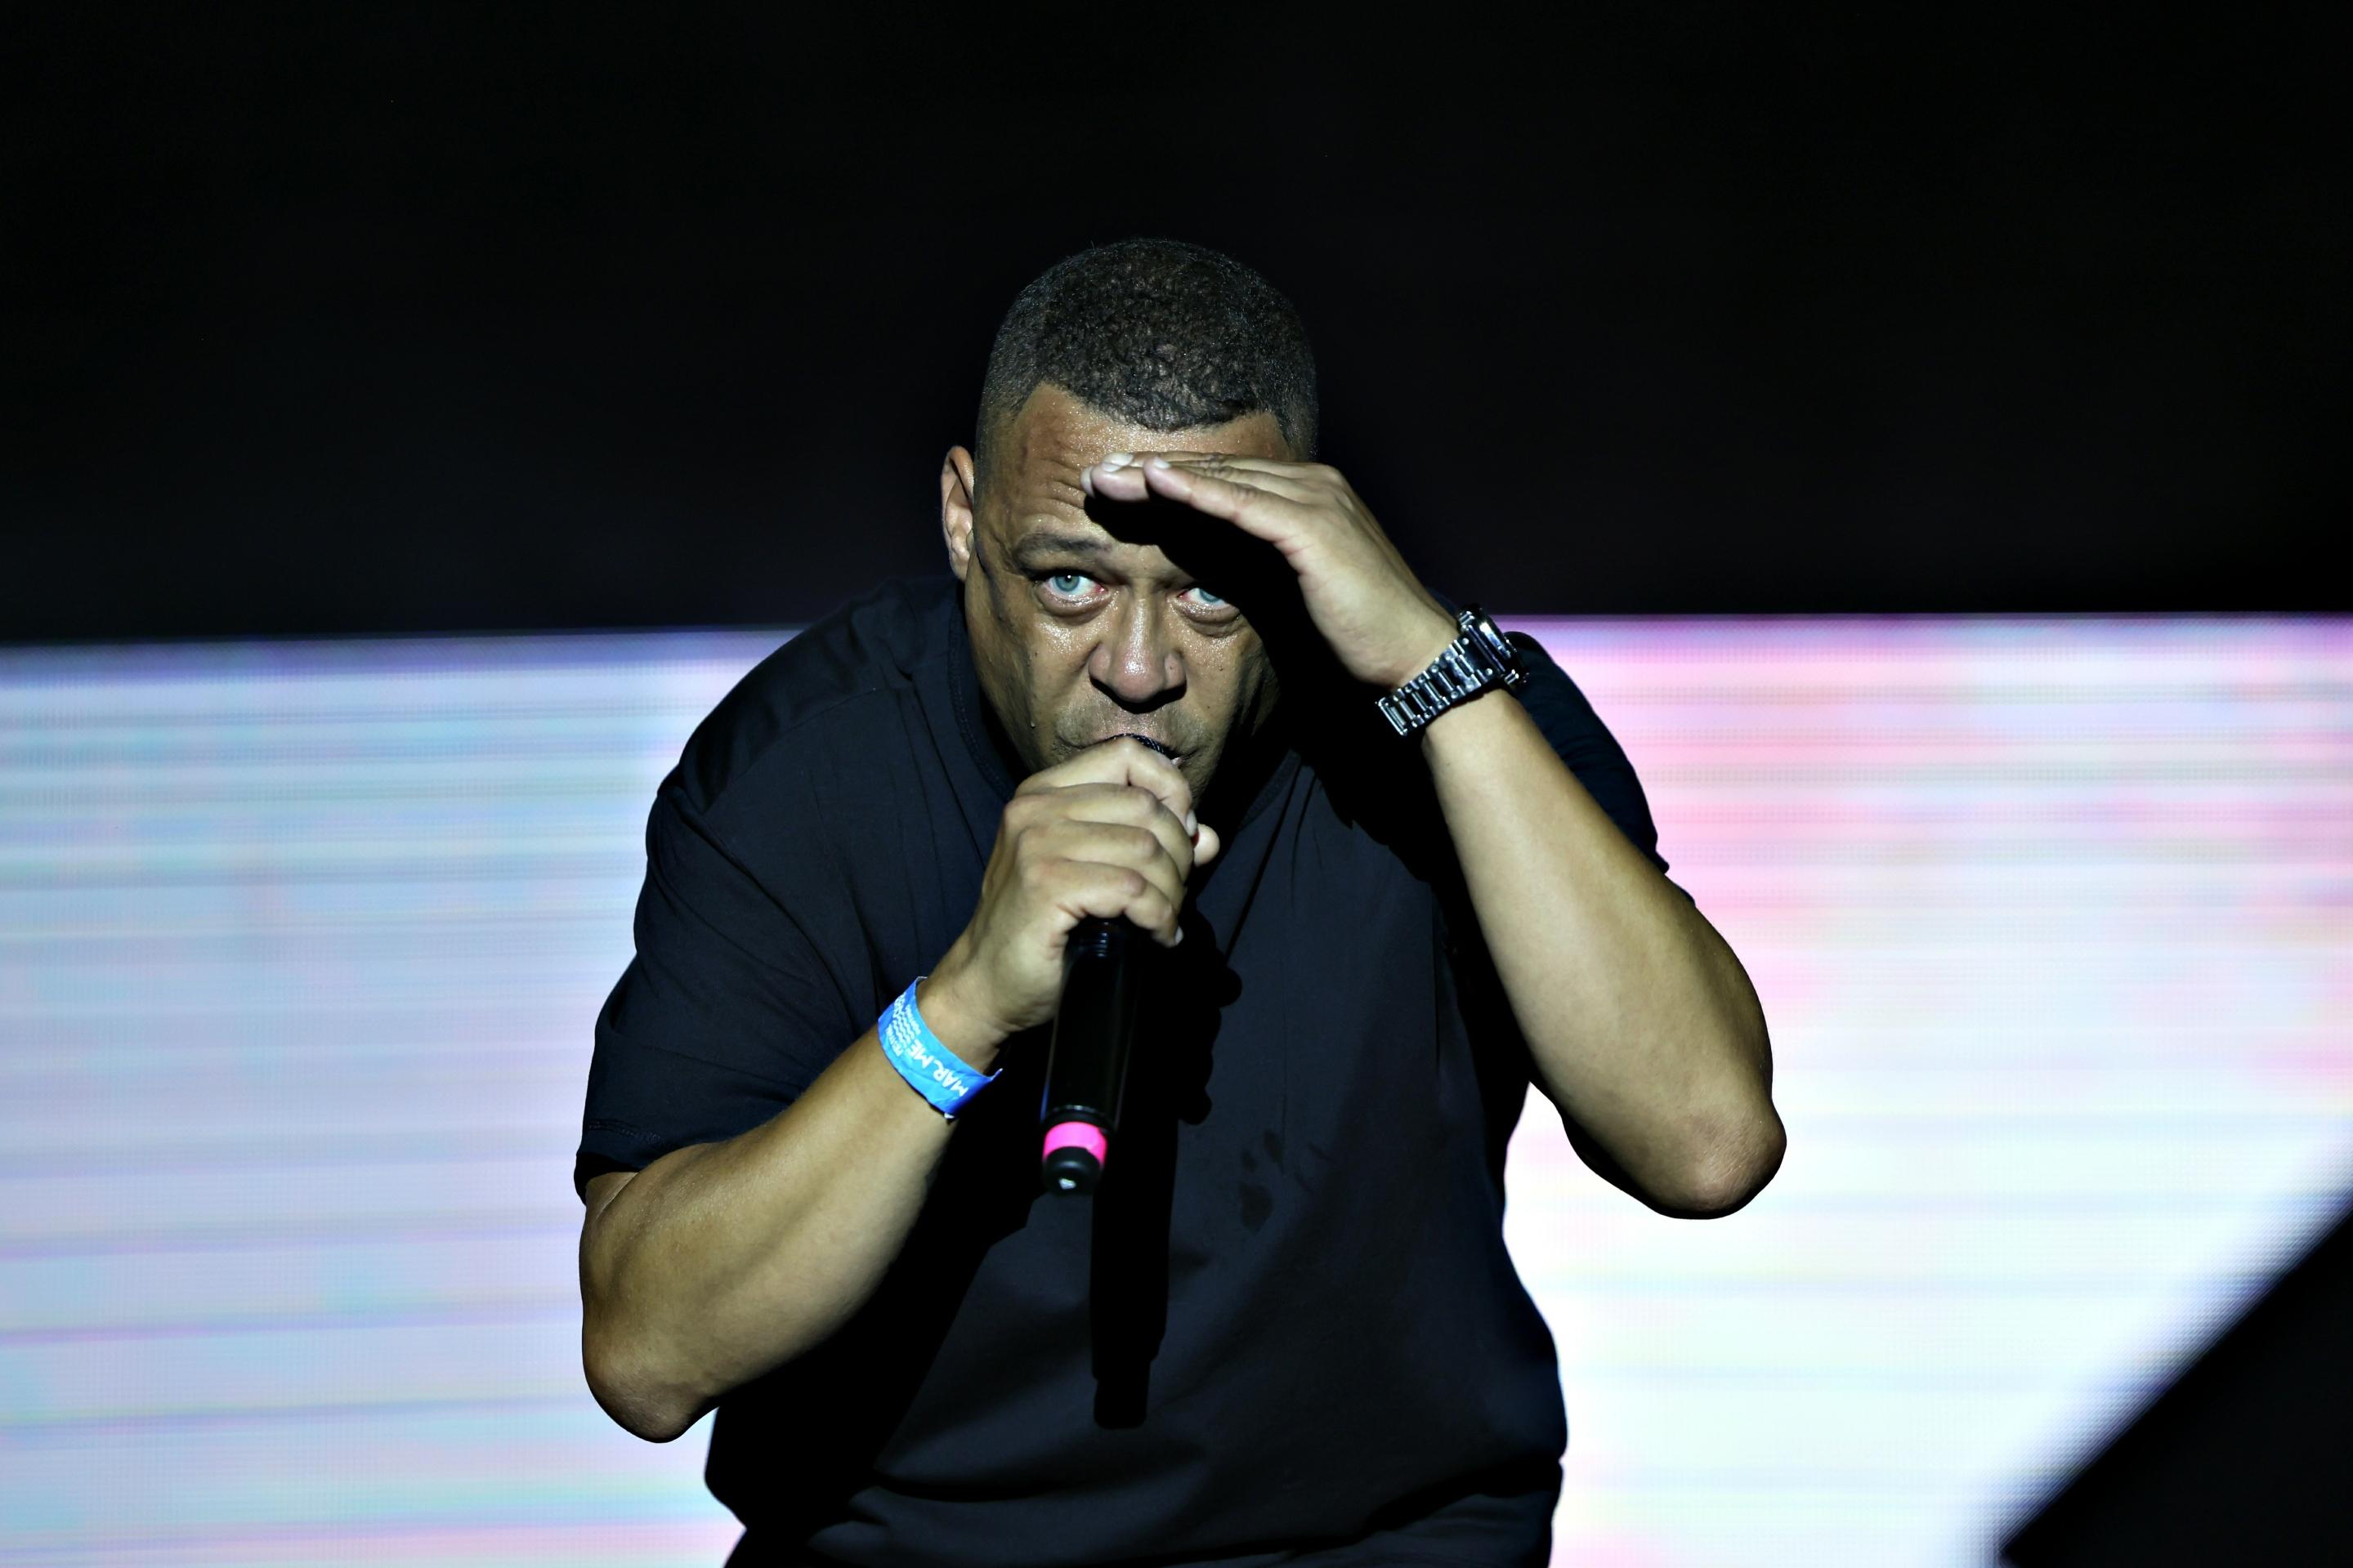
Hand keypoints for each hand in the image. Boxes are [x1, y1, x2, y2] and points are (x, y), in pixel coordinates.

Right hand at [928, 738, 1222, 1045]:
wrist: (985, 983)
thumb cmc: (1042, 929)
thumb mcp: (1093, 873)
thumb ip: (1148, 846)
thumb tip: (1208, 838)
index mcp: (1044, 792)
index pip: (1126, 754)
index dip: (1170, 788)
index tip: (1182, 833)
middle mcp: (1036, 808)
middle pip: (1146, 806)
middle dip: (1179, 854)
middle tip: (1175, 894)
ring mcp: (1037, 844)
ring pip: (1146, 849)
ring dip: (1173, 893)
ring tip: (1166, 919)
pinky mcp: (1045, 885)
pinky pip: (1131, 888)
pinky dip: (1159, 916)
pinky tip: (1158, 936)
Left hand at [1081, 452, 1459, 689]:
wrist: (1413, 656)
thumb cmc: (1358, 631)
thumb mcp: (1295, 588)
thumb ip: (1258, 562)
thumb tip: (1208, 561)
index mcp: (1310, 495)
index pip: (1228, 478)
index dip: (1172, 477)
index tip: (1121, 481)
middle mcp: (1314, 485)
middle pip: (1218, 470)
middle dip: (1154, 468)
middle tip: (1097, 469)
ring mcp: (1317, 501)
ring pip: (1222, 479)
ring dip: (1160, 474)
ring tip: (1107, 474)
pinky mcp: (1314, 528)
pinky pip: (1242, 504)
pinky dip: (1197, 491)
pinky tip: (1155, 482)